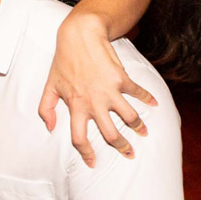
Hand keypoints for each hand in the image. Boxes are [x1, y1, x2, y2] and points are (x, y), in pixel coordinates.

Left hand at [38, 13, 155, 167]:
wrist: (80, 37)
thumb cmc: (64, 61)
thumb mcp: (50, 85)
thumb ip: (46, 108)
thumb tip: (50, 128)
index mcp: (76, 106)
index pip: (79, 138)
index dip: (86, 153)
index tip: (93, 163)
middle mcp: (94, 102)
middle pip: (110, 134)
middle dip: (121, 147)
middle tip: (129, 152)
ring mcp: (110, 91)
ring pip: (130, 117)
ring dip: (139, 127)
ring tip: (143, 132)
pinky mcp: (122, 79)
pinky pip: (139, 93)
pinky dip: (149, 99)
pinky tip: (154, 103)